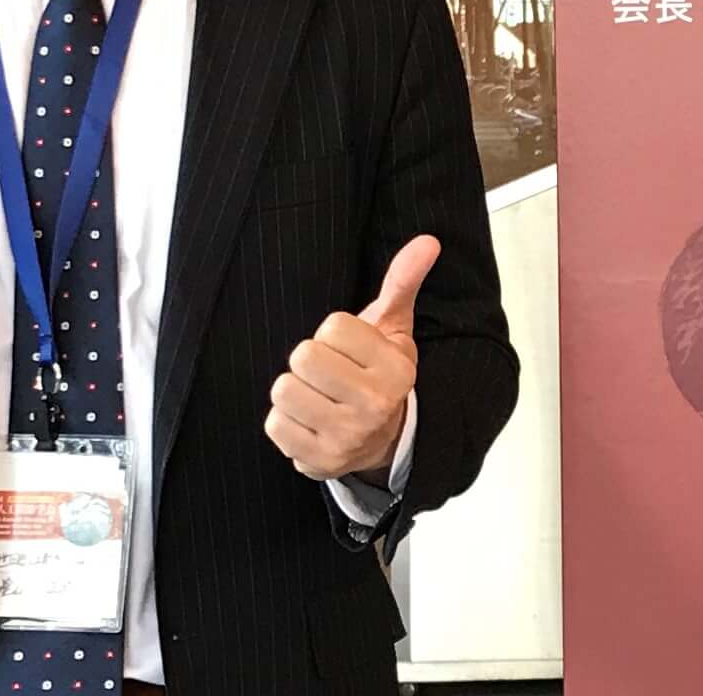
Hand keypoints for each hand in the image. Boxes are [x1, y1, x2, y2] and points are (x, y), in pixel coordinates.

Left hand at [264, 235, 438, 481]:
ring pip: (284, 390)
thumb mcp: (394, 328)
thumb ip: (403, 281)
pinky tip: (307, 419)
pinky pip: (275, 424)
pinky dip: (284, 418)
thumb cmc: (379, 373)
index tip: (349, 349)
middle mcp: (374, 406)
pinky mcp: (317, 462)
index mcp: (395, 369)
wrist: (381, 440)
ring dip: (294, 388)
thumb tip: (427, 241)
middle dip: (310, 358)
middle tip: (328, 371)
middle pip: (304, 356)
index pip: (333, 326)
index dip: (333, 332)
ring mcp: (345, 438)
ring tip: (316, 394)